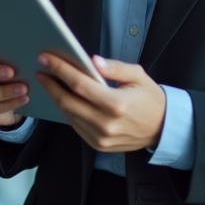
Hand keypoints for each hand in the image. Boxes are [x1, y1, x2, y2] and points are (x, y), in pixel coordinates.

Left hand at [35, 53, 165, 152]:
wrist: (163, 128)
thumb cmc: (150, 99)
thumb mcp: (138, 76)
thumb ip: (115, 67)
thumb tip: (92, 61)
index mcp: (116, 104)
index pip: (79, 84)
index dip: (60, 70)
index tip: (45, 58)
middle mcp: (106, 124)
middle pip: (68, 101)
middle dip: (51, 84)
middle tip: (41, 70)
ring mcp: (101, 137)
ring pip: (69, 115)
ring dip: (56, 97)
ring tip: (49, 82)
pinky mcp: (98, 145)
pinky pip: (76, 126)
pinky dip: (67, 111)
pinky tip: (63, 98)